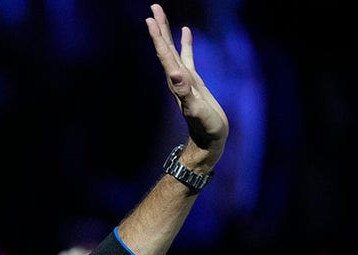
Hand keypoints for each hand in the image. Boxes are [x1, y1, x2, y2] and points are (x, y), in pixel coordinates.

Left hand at [145, 4, 228, 162]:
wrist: (208, 140)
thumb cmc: (205, 128)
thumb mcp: (196, 110)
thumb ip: (185, 93)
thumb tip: (176, 73)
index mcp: (176, 81)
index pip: (165, 54)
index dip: (158, 37)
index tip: (150, 19)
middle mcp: (176, 77)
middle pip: (165, 47)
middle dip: (159, 27)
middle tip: (153, 7)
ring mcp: (184, 78)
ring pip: (173, 49)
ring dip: (167, 31)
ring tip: (160, 14)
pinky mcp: (194, 81)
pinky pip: (187, 56)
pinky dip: (185, 43)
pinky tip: (185, 31)